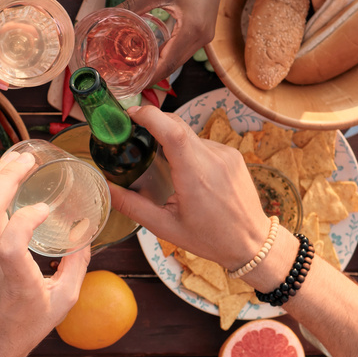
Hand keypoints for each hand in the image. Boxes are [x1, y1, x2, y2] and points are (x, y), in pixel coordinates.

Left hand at [0, 150, 89, 356]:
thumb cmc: (23, 330)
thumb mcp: (61, 304)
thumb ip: (76, 267)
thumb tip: (86, 235)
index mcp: (15, 283)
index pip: (10, 243)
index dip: (26, 219)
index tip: (44, 208)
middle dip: (4, 177)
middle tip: (26, 158)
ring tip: (12, 160)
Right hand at [107, 105, 268, 269]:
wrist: (251, 242)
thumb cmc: (210, 238)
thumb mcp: (166, 227)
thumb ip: (132, 206)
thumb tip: (106, 189)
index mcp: (195, 175)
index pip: (172, 130)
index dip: (149, 115)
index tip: (130, 114)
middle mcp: (213, 158)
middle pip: (177, 125)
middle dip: (154, 123)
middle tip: (135, 134)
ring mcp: (226, 154)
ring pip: (189, 134)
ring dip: (173, 142)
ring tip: (165, 167)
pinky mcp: (233, 155)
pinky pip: (203, 143)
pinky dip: (189, 150)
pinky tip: (188, 174)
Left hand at [121, 0, 223, 82]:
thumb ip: (134, 4)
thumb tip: (111, 15)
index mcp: (192, 30)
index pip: (168, 63)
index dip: (151, 77)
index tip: (133, 84)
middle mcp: (201, 38)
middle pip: (174, 65)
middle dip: (153, 74)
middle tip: (130, 78)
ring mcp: (204, 36)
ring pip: (180, 59)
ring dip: (161, 65)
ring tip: (138, 69)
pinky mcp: (203, 30)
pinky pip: (184, 49)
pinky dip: (169, 54)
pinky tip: (153, 53)